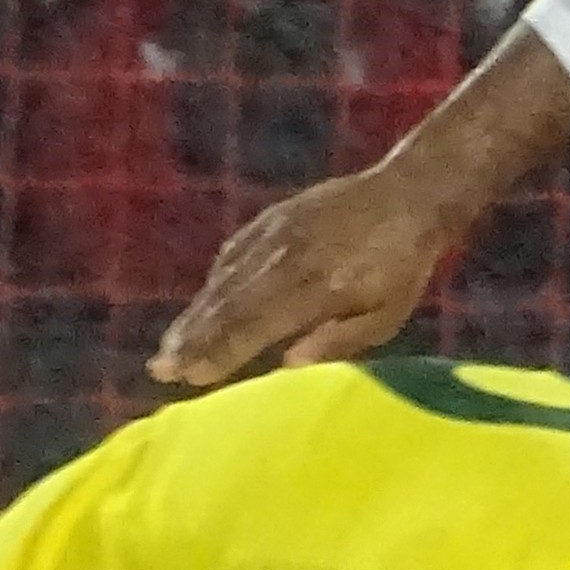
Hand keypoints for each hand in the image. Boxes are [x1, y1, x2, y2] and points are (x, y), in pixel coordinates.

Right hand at [156, 160, 467, 384]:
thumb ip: (339, 341)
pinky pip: (234, 254)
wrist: (408, 192)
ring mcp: (277, 232)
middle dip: (193, 339)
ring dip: (194, 316)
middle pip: (231, 303)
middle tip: (161, 369)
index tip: (191, 376)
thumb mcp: (386, 314)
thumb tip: (288, 366)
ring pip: (225, 279)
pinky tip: (200, 308)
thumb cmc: (403, 267)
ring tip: (168, 348)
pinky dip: (214, 283)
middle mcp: (289, 256)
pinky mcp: (274, 218)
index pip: (259, 324)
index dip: (222, 351)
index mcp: (319, 284)